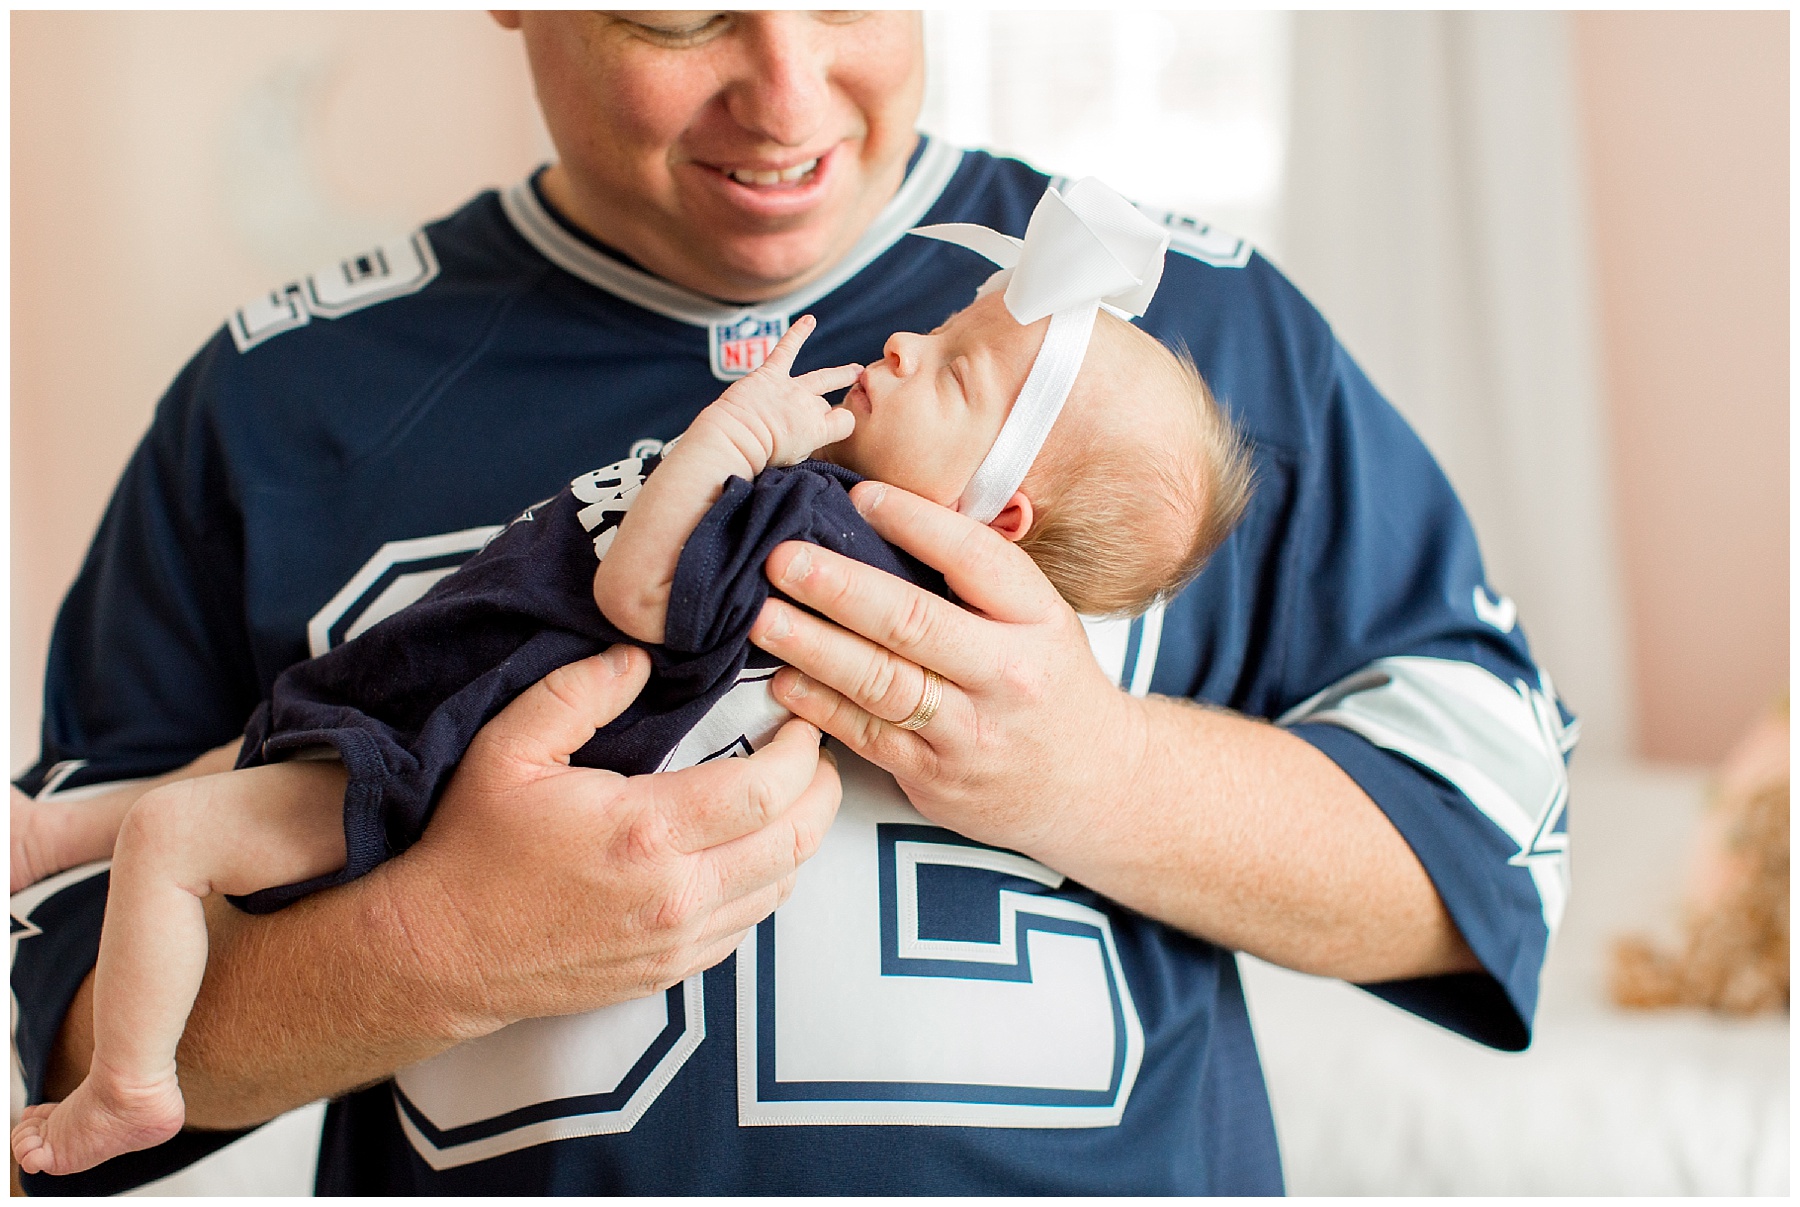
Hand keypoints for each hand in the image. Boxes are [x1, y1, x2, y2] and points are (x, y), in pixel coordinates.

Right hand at [392, 644, 841, 1028]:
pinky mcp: (672, 971)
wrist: (441, 952)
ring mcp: (679, 941)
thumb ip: (578, 691)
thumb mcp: (509, 748)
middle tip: (813, 752)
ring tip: (790, 794)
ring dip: (800, 835)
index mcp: (646, 832)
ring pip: (782, 885)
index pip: (769, 789)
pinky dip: (767, 879)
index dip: (802, 750)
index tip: (797, 721)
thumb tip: (638, 657)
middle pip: (796, 840)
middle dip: (822, 789)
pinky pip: (750, 922)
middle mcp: (677, 894)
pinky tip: (749, 847)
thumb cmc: (472, 847)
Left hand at [699, 315, 860, 469]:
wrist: (737, 438)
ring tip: (855, 370)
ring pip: (823, 378)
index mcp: (819, 430)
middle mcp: (810, 407)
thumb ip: (808, 447)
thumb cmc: (760, 456)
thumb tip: (811, 441)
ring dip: (841, 374)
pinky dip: (798, 332)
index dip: (839, 426)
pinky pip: (787, 348)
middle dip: (846, 399)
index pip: (843, 422)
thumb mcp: (794, 462)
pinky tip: (810, 320)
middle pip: (829, 404)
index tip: (834, 429)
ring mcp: (792, 388)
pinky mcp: (771, 374)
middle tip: (857, 394)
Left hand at [748, 480, 1140, 860]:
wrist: (1093, 787)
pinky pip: (868, 736)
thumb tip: (883, 517)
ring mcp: (971, 733)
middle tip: (783, 559)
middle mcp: (1007, 675)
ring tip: (764, 617)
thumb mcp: (1040, 619)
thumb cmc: (1051, 685)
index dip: (913, 523)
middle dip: (840, 587)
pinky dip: (821, 706)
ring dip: (814, 647)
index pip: (973, 559)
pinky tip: (784, 679)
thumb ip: (976, 579)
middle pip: (913, 623)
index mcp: (1038, 619)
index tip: (859, 496)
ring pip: (881, 684)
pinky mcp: (937, 779)